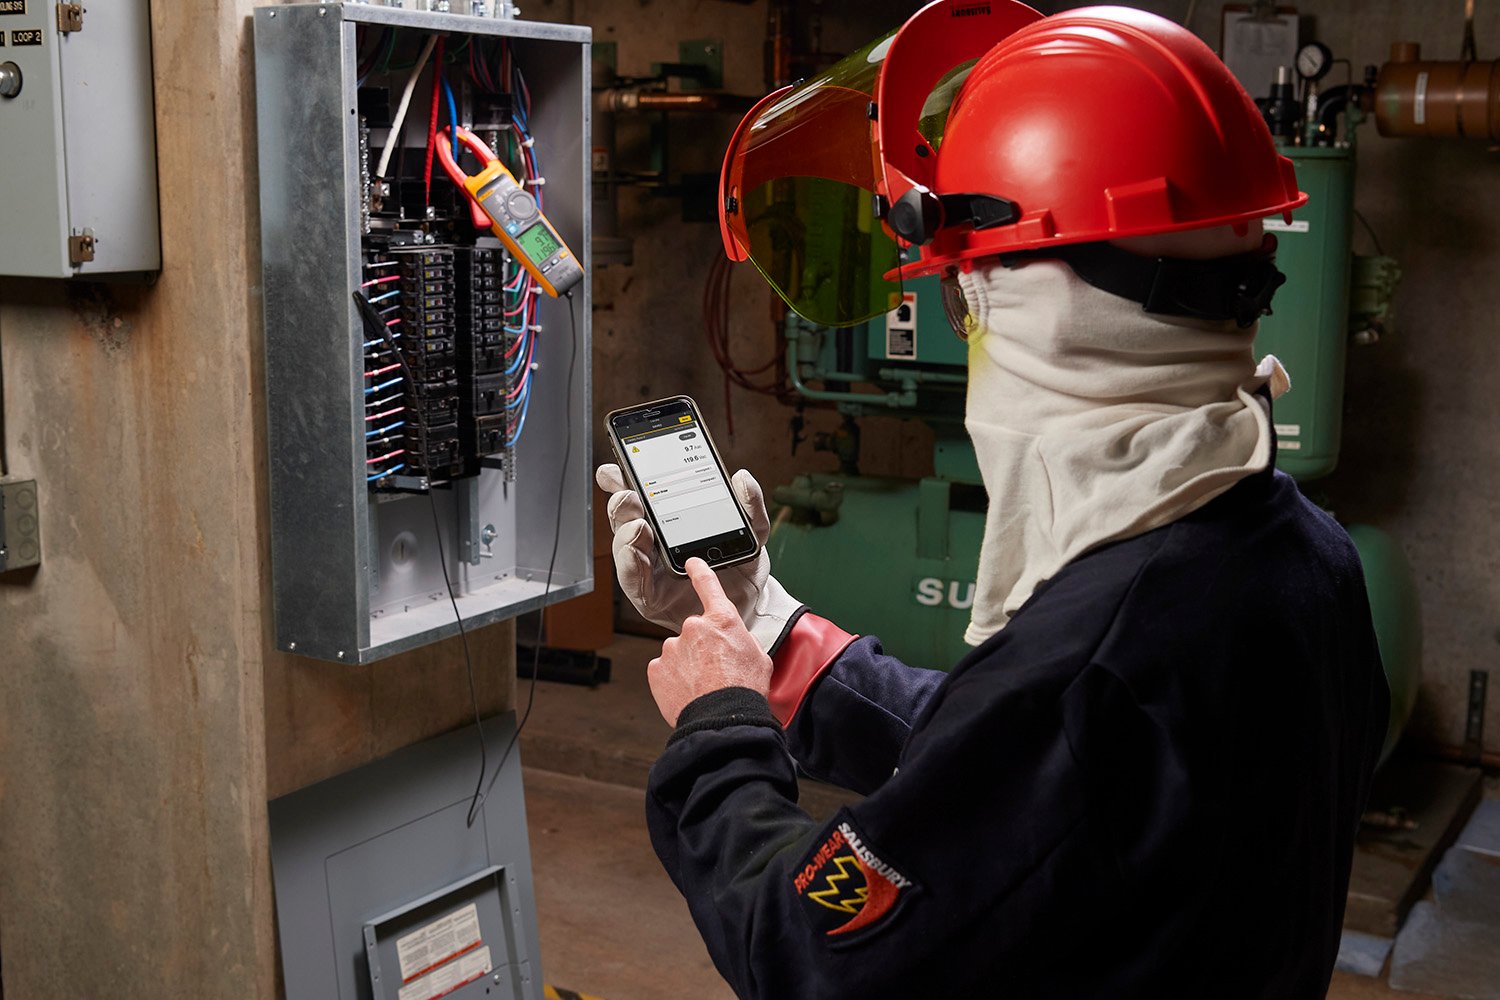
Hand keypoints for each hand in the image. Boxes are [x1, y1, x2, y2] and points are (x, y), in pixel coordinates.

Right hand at [595, 463, 800, 650]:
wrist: (752, 606)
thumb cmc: (742, 566)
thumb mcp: (752, 531)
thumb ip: (749, 505)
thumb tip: (742, 479)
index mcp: (668, 520)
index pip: (638, 495)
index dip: (621, 479)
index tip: (615, 467)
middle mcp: (652, 542)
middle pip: (624, 518)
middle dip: (621, 503)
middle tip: (629, 494)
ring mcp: (648, 569)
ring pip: (623, 548)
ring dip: (625, 534)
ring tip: (639, 525)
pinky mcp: (650, 597)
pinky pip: (633, 581)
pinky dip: (631, 565)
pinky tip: (637, 554)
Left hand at [647, 558, 773, 724]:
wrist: (722, 720)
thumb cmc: (744, 691)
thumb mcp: (758, 657)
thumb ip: (742, 640)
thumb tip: (736, 641)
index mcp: (722, 620)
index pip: (708, 585)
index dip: (699, 571)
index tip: (691, 563)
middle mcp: (694, 628)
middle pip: (695, 632)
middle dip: (702, 648)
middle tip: (716, 670)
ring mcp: (672, 648)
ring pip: (679, 652)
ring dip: (688, 665)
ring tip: (703, 686)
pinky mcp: (657, 668)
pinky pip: (665, 669)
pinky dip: (674, 679)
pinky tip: (688, 692)